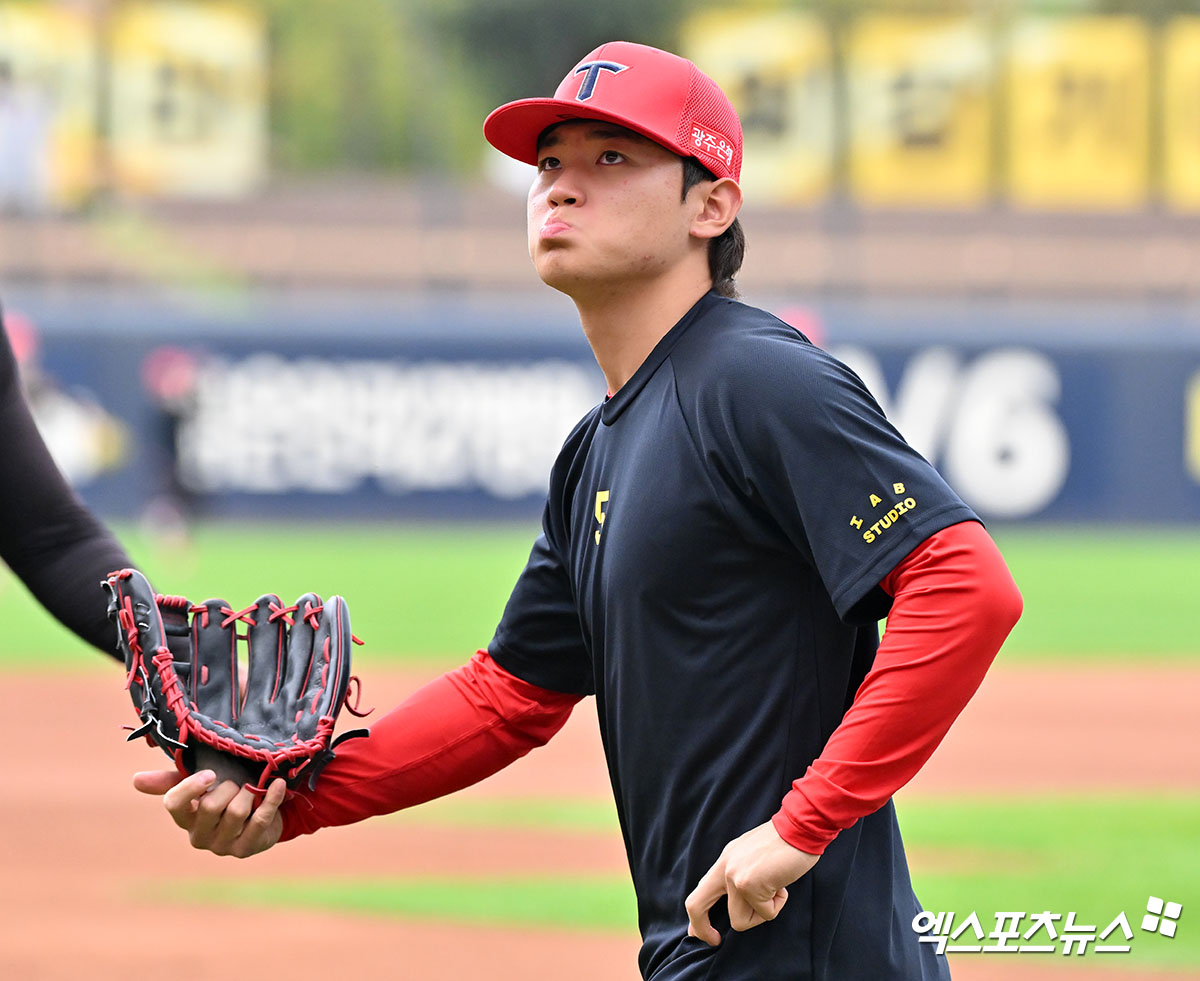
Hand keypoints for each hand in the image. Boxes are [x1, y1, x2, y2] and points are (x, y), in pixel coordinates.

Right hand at [133, 768, 285, 857]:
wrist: (259, 815)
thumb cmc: (224, 795)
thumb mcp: (200, 785)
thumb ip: (171, 781)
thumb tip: (135, 780)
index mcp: (184, 818)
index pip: (174, 804)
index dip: (191, 788)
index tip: (210, 774)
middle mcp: (199, 836)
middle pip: (211, 807)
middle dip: (229, 787)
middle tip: (236, 783)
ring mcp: (223, 846)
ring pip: (236, 812)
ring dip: (248, 794)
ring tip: (251, 790)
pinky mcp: (246, 849)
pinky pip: (261, 819)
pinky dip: (271, 799)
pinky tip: (277, 785)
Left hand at [685, 820, 819, 946]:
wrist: (800, 828)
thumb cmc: (785, 843)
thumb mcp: (754, 857)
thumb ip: (742, 876)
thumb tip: (737, 904)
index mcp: (725, 860)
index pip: (700, 890)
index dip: (697, 917)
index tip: (702, 934)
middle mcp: (724, 867)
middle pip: (696, 905)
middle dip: (702, 929)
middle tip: (715, 940)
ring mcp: (734, 876)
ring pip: (739, 920)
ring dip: (762, 913)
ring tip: (776, 891)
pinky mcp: (749, 885)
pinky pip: (764, 914)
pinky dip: (777, 905)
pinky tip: (783, 885)